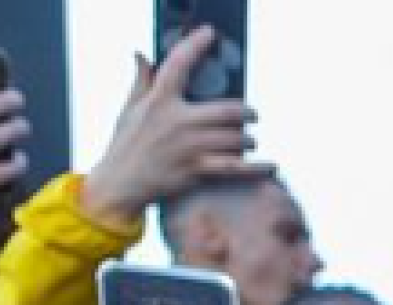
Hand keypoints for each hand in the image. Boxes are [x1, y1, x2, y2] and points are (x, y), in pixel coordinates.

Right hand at [81, 31, 268, 227]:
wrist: (121, 183)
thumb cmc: (126, 144)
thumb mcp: (129, 108)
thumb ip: (141, 81)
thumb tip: (141, 53)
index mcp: (159, 99)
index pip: (179, 63)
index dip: (195, 44)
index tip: (210, 33)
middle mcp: (177, 120)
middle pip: (225, 110)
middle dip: (246, 112)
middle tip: (253, 115)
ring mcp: (189, 146)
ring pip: (233, 137)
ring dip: (248, 139)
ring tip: (251, 140)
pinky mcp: (196, 170)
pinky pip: (234, 167)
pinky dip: (256, 168)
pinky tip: (271, 166)